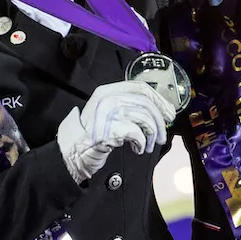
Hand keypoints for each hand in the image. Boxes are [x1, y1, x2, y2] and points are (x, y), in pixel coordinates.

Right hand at [56, 81, 175, 182]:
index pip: (140, 87)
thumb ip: (129, 107)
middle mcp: (107, 98)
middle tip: (162, 135)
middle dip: (159, 120)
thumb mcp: (109, 113)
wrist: (72, 152)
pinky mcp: (109, 130)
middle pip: (145, 103)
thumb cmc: (94, 135)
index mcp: (108, 90)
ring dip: (151, 134)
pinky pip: (136, 132)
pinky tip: (138, 149)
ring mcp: (107, 113)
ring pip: (144, 118)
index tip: (168, 112)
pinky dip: (141, 142)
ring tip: (148, 145)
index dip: (158, 99)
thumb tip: (161, 110)